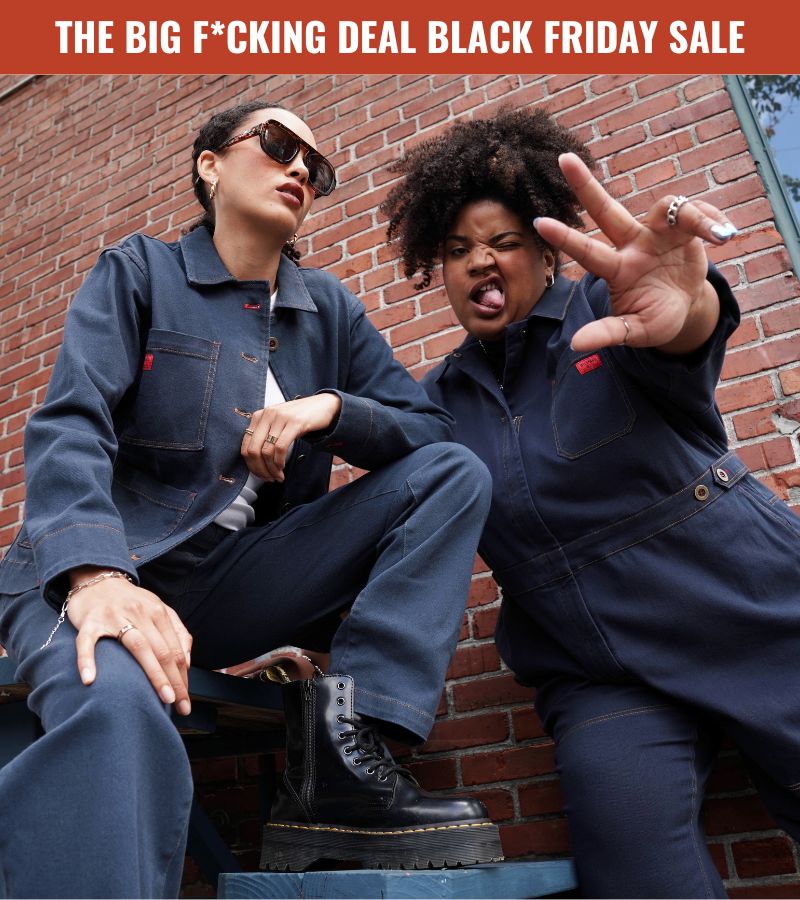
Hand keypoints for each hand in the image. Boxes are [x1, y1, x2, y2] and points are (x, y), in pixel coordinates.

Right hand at [68, 568, 192, 714]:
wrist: (97, 579)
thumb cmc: (131, 601)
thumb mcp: (159, 609)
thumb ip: (177, 632)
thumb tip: (187, 663)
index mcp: (158, 612)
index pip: (175, 649)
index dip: (183, 675)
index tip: (186, 699)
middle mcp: (140, 613)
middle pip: (162, 650)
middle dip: (174, 680)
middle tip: (181, 705)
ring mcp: (114, 616)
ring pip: (138, 646)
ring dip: (153, 674)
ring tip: (162, 698)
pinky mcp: (90, 621)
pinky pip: (88, 642)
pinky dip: (88, 659)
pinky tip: (90, 679)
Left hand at [241, 393, 341, 481]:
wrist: (324, 405)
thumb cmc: (301, 417)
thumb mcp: (278, 423)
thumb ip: (265, 435)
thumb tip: (257, 462)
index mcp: (259, 416)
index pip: (245, 446)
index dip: (251, 465)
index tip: (260, 474)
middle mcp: (267, 415)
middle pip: (253, 450)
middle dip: (260, 470)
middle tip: (269, 478)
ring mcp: (281, 418)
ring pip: (266, 451)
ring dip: (271, 469)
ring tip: (278, 476)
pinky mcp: (295, 423)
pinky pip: (280, 447)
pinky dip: (279, 462)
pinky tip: (283, 467)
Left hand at [534, 153, 737, 354]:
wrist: (685, 307)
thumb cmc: (654, 317)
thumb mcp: (634, 332)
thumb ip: (609, 334)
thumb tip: (576, 344)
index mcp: (617, 270)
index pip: (588, 251)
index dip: (567, 237)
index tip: (539, 223)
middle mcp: (632, 244)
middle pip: (607, 210)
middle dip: (585, 185)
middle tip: (562, 158)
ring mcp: (658, 233)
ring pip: (667, 207)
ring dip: (695, 216)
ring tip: (719, 235)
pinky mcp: (685, 227)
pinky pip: (697, 213)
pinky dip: (712, 222)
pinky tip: (725, 235)